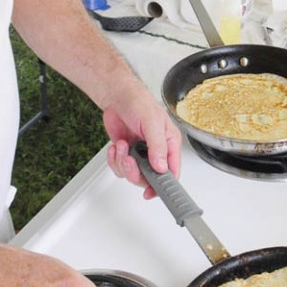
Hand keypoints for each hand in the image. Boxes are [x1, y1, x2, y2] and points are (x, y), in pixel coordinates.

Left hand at [101, 83, 181, 197]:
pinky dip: (114, 160)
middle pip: (149, 177)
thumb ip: (157, 146)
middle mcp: (156, 151)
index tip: (151, 192)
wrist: (116, 95)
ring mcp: (140, 153)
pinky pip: (119, 167)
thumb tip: (161, 166)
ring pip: (132, 174)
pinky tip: (115, 147)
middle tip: (129, 160)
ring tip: (121, 146)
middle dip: (135, 172)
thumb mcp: (152, 122)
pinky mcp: (126, 153)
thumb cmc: (138, 101)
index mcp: (169, 144)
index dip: (162, 186)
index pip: (171, 171)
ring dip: (123, 163)